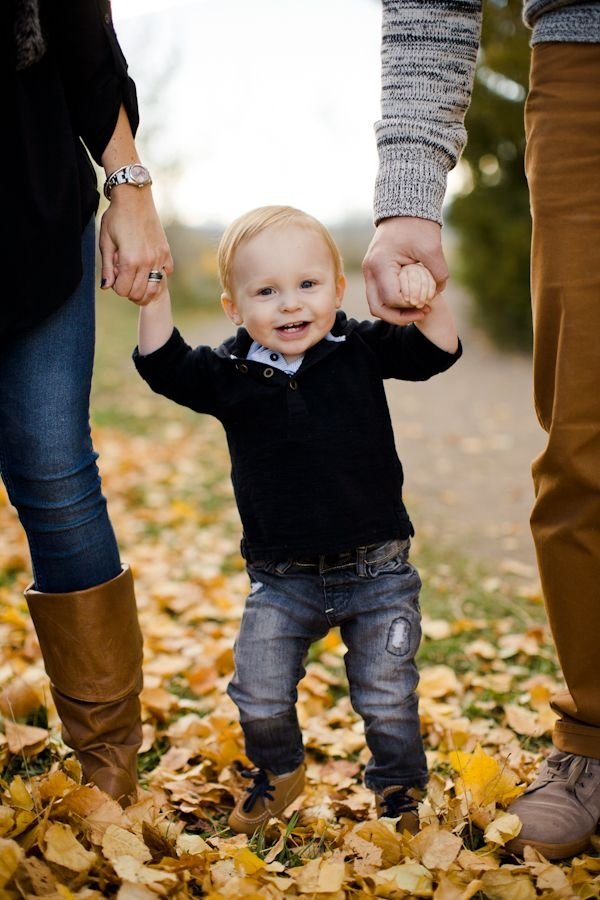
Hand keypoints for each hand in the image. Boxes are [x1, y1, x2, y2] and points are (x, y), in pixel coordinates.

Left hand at [99, 188, 173, 305]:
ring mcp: (159, 258)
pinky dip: (158, 276)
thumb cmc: (116, 218)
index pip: (123, 291)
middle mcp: (146, 262)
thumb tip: (106, 287)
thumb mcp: (106, 243)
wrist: (134, 199)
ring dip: (144, 289)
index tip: (114, 276)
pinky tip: (149, 267)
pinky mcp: (166, 253)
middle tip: (124, 278)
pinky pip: (166, 275)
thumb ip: (107, 268)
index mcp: (129, 261)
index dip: (116, 287)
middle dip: (129, 291)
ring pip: (154, 288)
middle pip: (139, 294)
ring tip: (137, 280)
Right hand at [362, 216, 447, 324]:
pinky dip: (394, 304)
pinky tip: (412, 300)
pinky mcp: (375, 273)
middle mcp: (369, 270)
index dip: (411, 305)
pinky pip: (380, 296)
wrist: (404, 209)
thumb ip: (438, 273)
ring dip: (396, 313)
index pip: (392, 298)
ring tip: (418, 310)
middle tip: (421, 314)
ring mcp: (369, 272)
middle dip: (400, 317)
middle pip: (378, 308)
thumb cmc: (418, 225)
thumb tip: (436, 293)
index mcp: (380, 264)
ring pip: (377, 305)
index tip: (428, 302)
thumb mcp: (432, 248)